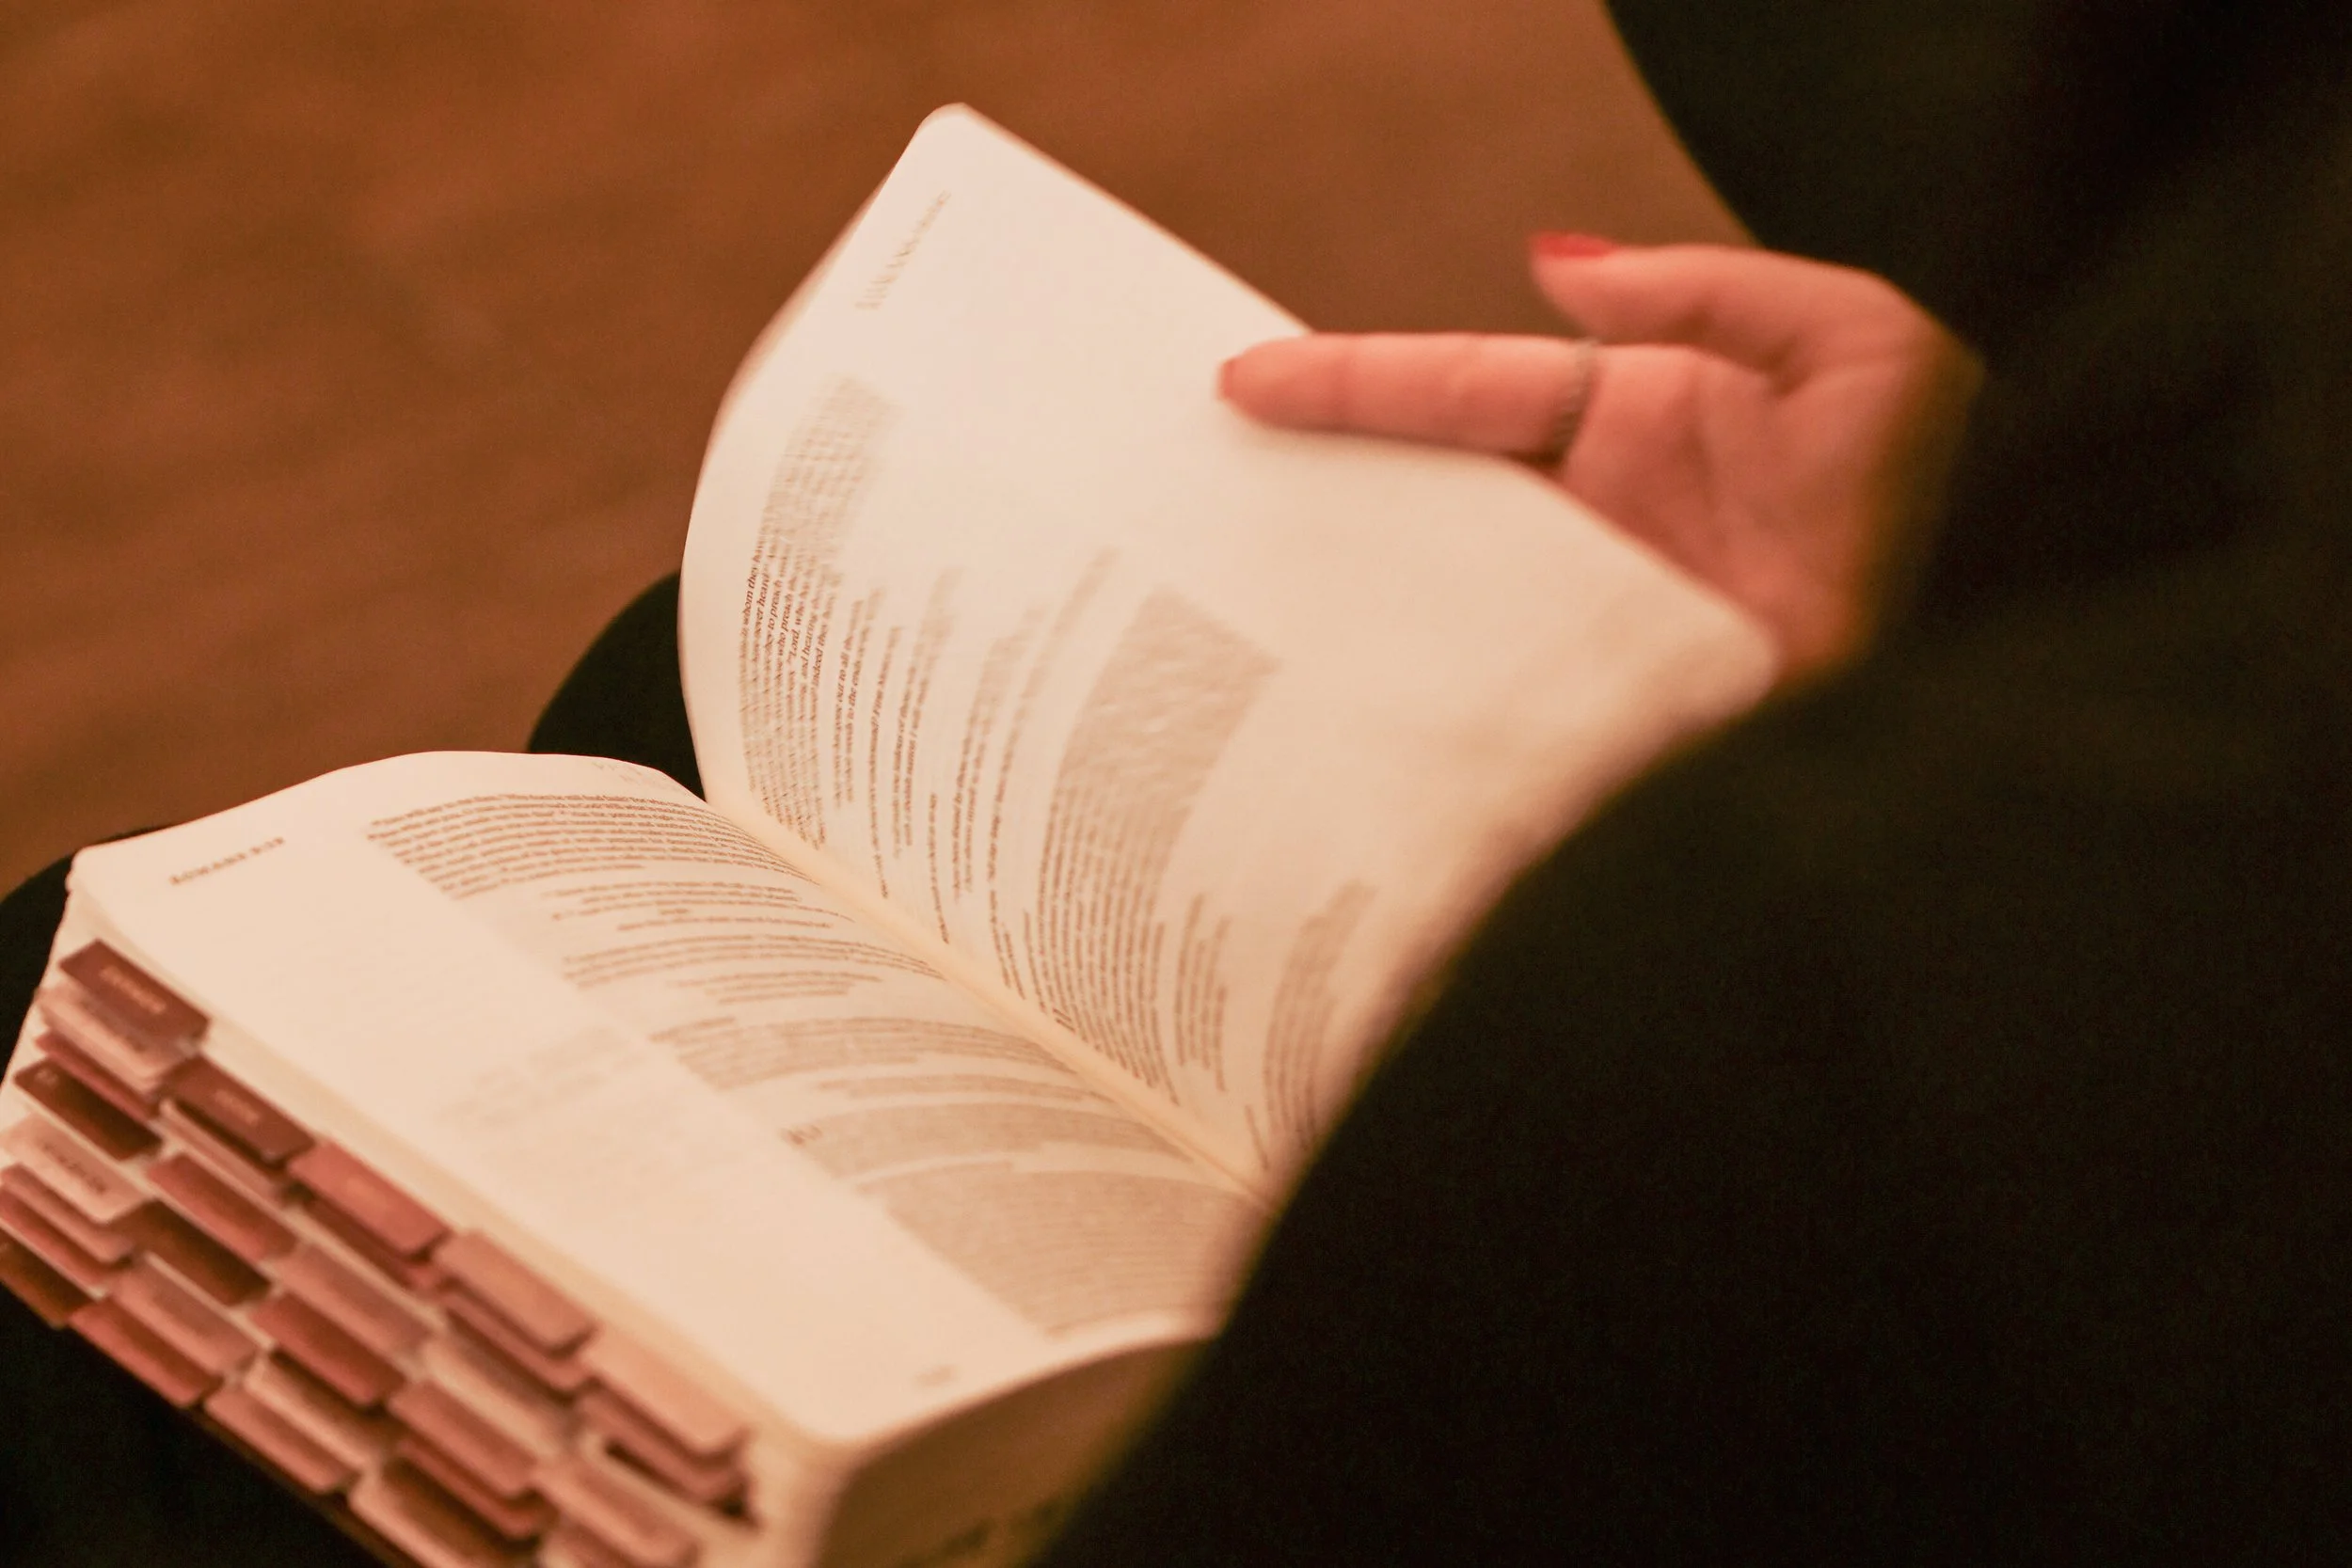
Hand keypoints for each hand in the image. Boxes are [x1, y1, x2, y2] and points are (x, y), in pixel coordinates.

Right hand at [1219, 238, 1981, 676]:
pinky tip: (1335, 724)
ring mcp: (1592, 628)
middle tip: (1193, 491)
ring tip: (1224, 608)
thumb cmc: (1957, 495)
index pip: (1468, 391)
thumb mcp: (1860, 348)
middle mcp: (1602, 528)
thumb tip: (1557, 273)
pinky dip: (1414, 717)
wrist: (2004, 676)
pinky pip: (1483, 710)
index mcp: (1644, 427)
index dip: (1356, 384)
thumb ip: (1710, 293)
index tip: (1244, 383)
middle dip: (1317, 488)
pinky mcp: (1598, 724)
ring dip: (1343, 606)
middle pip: (1425, 499)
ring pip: (1434, 605)